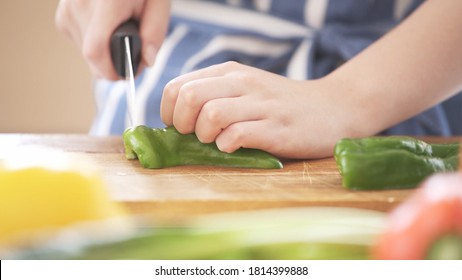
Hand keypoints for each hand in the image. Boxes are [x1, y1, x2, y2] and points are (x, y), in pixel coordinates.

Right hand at [55, 0, 169, 79]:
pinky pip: (80, 43)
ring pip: (86, 53)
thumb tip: (147, 61)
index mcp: (106, 3)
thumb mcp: (158, 3)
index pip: (95, 51)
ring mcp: (67, 10)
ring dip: (107, 52)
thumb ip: (155, 32)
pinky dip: (96, 43)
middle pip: (92, 56)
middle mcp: (80, 5)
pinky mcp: (62, 15)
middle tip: (134, 51)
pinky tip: (108, 28)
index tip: (128, 74)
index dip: (111, 71)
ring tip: (121, 31)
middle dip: (114, 63)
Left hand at [161, 62, 359, 158]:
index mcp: (229, 72)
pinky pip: (237, 135)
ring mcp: (261, 104)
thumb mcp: (246, 88)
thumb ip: (214, 96)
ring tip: (217, 141)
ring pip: (210, 114)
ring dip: (204, 135)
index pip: (178, 86)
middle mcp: (243, 83)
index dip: (168, 111)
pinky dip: (227, 146)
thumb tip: (177, 122)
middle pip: (189, 97)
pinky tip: (235, 147)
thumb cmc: (281, 104)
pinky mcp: (276, 128)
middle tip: (195, 136)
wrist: (333, 107)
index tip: (179, 126)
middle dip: (181, 124)